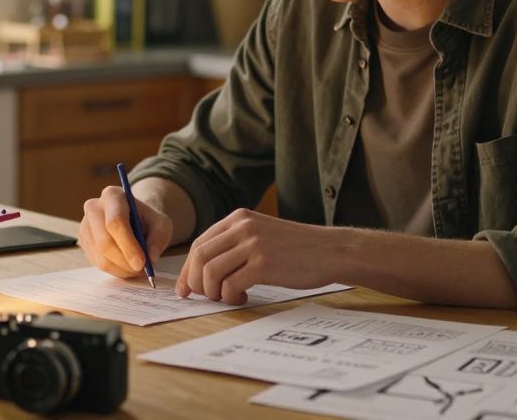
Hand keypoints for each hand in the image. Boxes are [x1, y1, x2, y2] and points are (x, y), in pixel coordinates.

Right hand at [79, 185, 172, 278]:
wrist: (134, 219)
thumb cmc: (147, 220)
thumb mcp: (162, 225)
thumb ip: (158, 240)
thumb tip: (150, 258)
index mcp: (113, 195)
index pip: (116, 222)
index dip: (128, 245)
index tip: (142, 263)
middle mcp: (94, 207)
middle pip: (104, 241)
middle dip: (124, 261)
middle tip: (141, 270)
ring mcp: (85, 225)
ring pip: (100, 256)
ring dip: (121, 268)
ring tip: (137, 269)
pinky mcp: (83, 241)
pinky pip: (96, 262)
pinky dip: (114, 270)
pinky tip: (126, 266)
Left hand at [177, 209, 334, 303]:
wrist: (330, 251)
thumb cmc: (297, 248)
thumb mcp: (262, 234)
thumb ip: (235, 244)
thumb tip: (203, 269)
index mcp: (239, 218)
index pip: (199, 244)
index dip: (188, 269)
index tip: (185, 288)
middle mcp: (243, 227)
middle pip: (199, 258)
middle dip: (195, 282)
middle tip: (204, 297)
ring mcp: (253, 245)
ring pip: (210, 272)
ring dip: (213, 292)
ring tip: (228, 297)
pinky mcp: (264, 264)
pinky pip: (230, 285)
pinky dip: (230, 296)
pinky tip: (243, 297)